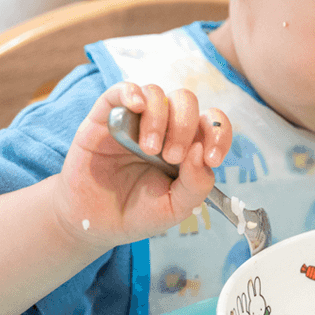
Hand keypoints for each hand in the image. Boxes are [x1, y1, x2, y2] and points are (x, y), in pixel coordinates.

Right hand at [55, 82, 231, 246]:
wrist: (94, 224)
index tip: (212, 158)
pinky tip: (136, 107)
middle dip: (185, 127)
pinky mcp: (105, 118)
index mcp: (188, 144)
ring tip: (148, 149)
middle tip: (171, 157)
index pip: (213, 123)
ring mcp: (135, 120)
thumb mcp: (176, 208)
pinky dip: (131, 93)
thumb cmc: (138, 212)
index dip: (219, 133)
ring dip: (158, 118)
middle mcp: (165, 126)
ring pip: (157, 94)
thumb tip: (202, 150)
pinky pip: (120, 91)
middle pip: (186, 102)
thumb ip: (196, 184)